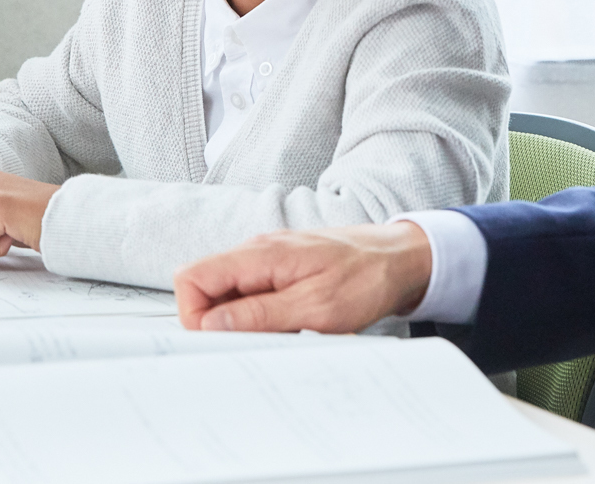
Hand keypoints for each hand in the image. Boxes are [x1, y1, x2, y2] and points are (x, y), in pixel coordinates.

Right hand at [174, 223, 432, 332]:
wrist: (402, 259)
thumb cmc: (367, 278)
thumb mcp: (315, 307)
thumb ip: (259, 314)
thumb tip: (210, 325)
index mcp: (259, 254)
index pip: (192, 278)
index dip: (195, 315)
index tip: (223, 340)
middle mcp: (257, 252)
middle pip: (206, 289)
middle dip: (221, 323)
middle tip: (260, 340)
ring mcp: (268, 261)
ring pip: (229, 296)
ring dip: (246, 322)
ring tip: (285, 332)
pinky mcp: (282, 272)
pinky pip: (254, 297)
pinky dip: (265, 317)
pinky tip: (294, 325)